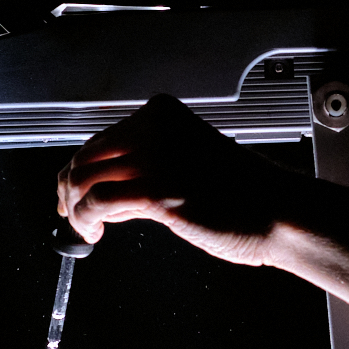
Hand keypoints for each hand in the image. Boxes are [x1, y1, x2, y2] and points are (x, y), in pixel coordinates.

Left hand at [56, 95, 303, 266]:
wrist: (279, 211)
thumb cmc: (246, 194)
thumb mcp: (189, 161)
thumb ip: (150, 165)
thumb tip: (110, 189)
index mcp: (162, 115)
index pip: (102, 139)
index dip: (81, 168)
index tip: (73, 191)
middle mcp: (152, 129)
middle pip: (86, 156)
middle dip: (70, 189)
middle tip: (69, 213)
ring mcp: (151, 158)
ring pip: (83, 178)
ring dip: (75, 208)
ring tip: (85, 229)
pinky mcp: (153, 191)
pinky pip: (96, 203)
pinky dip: (85, 220)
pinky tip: (94, 233)